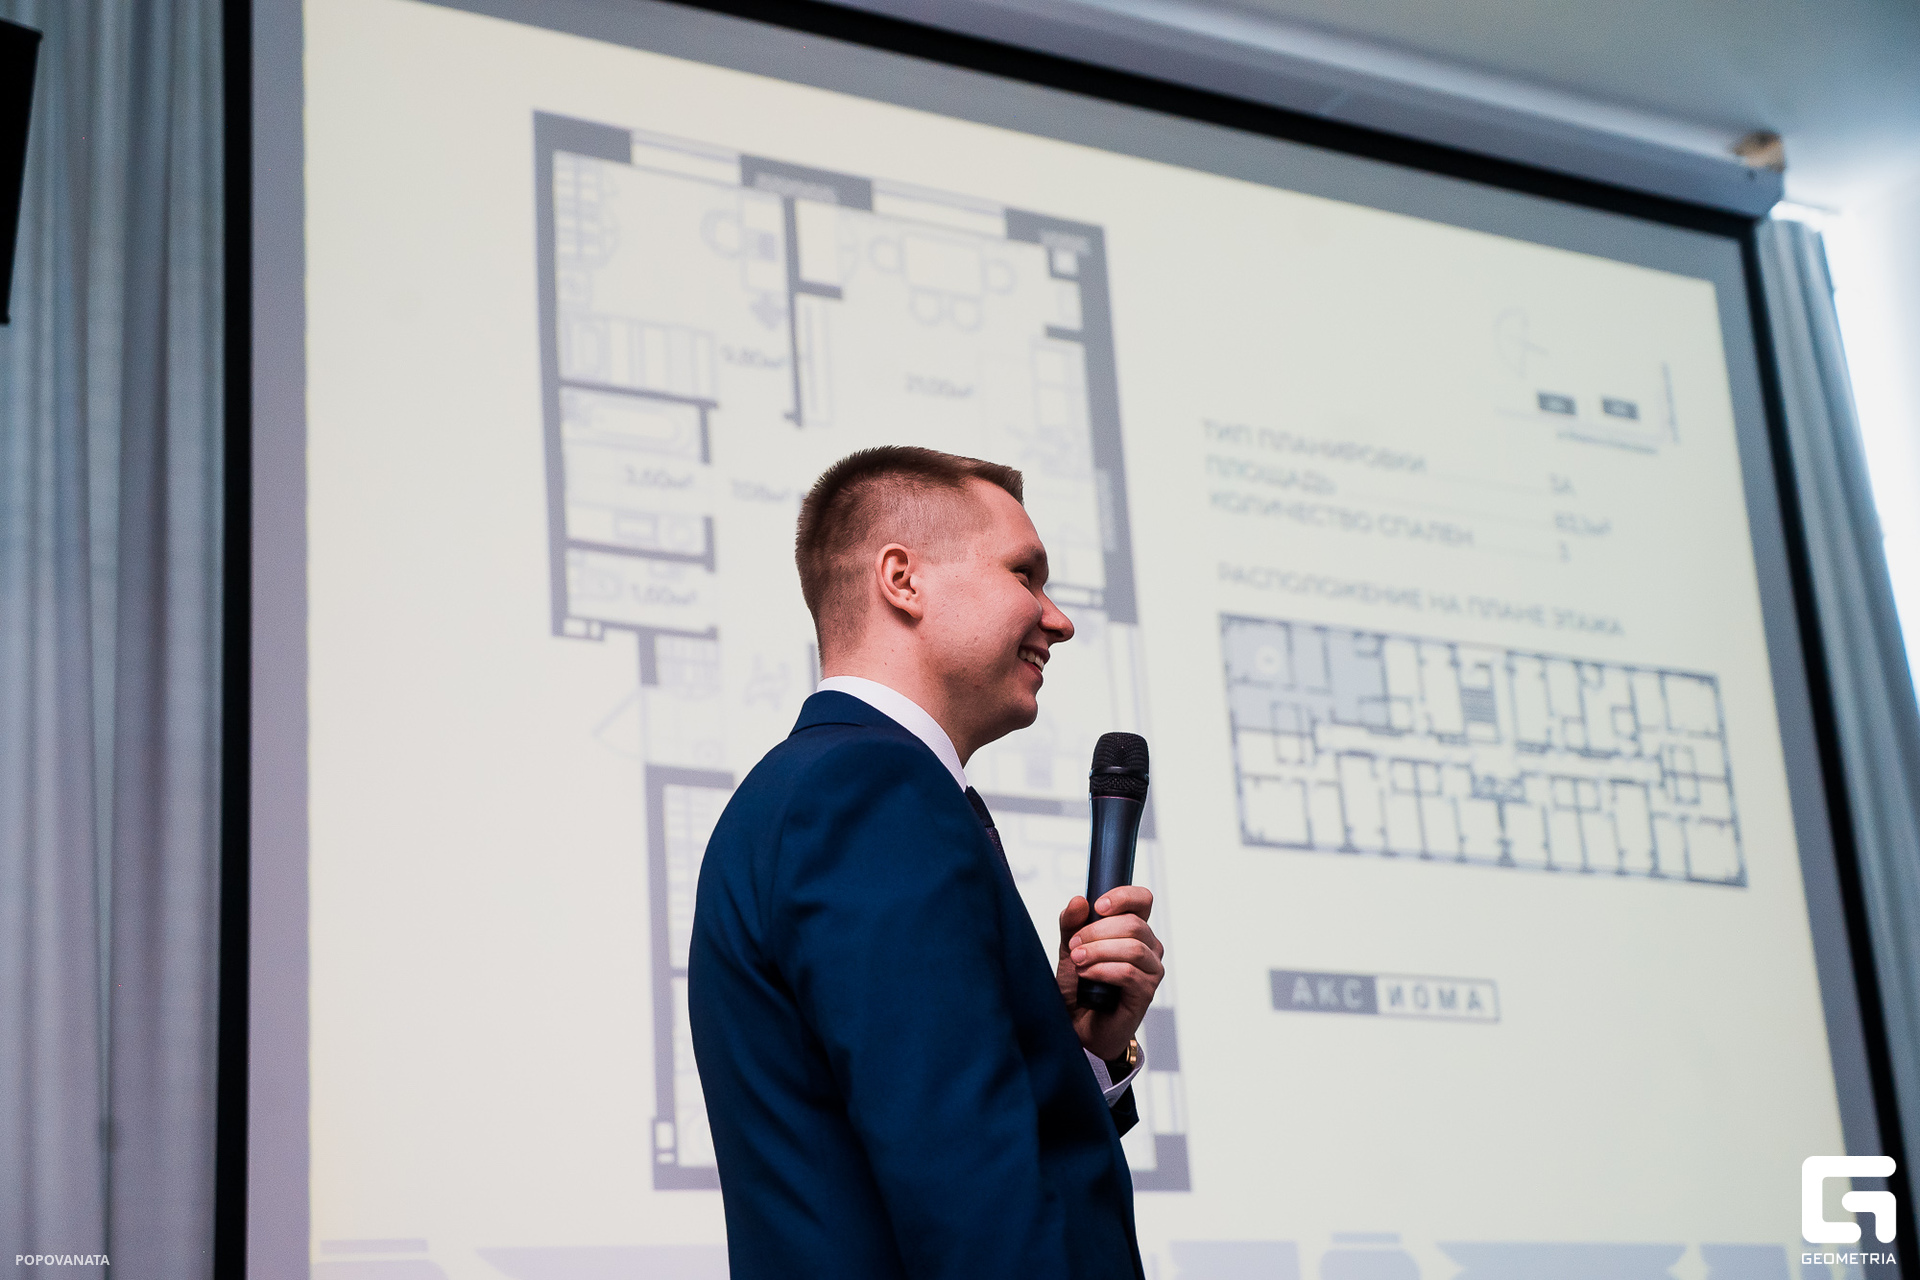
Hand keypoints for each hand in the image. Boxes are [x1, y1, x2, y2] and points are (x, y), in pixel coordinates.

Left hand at [1056, 886, 1163, 1062]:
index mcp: (1134, 930)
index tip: (1098, 907)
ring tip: (1078, 960)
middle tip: (1074, 945)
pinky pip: (1129, 973)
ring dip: (1099, 951)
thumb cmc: (1079, 986)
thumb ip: (1071, 924)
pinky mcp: (1146, 993)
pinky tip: (1087, 974)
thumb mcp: (1069, 948)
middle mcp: (1149, 947)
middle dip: (1097, 931)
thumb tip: (1079, 901)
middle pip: (1134, 924)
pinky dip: (1103, 970)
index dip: (1123, 897)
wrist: (1077, 1024)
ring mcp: (1151, 971)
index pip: (1143, 900)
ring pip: (1133, 948)